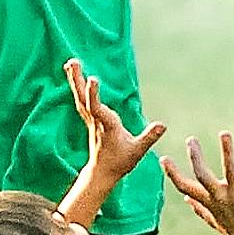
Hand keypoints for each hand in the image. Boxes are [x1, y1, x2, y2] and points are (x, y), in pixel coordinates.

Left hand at [62, 57, 166, 212]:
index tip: (92, 78)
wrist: (102, 172)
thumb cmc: (120, 162)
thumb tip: (163, 124)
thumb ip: (149, 136)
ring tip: (70, 62)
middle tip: (72, 62)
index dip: (94, 94)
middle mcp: (96, 121)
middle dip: (78, 82)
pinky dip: (78, 88)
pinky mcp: (91, 120)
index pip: (97, 109)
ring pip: (81, 98)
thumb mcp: (138, 151)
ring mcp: (91, 120)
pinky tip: (75, 76)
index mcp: (107, 126)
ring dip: (75, 80)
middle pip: (84, 99)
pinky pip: (82, 101)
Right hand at [168, 130, 233, 234]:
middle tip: (190, 140)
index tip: (163, 158)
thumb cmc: (232, 229)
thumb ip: (199, 207)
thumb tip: (186, 198)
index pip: (184, 186)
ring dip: (226, 150)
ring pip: (229, 169)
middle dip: (195, 156)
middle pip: (201, 174)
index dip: (172, 173)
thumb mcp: (212, 218)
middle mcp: (218, 196)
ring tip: (224, 133)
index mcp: (207, 200)